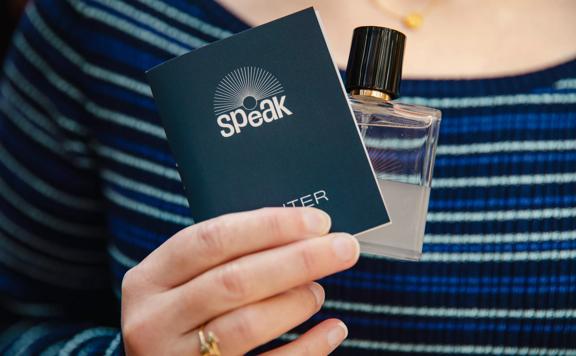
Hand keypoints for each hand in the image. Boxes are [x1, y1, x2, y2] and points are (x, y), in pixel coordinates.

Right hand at [121, 207, 358, 354]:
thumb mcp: (182, 283)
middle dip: (298, 260)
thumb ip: (224, 258)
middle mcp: (154, 321)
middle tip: (343, 248)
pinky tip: (332, 329)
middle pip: (235, 281)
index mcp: (149, 280)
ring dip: (296, 302)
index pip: (211, 239)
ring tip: (318, 290)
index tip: (316, 221)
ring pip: (248, 325)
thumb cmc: (182, 315)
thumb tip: (301, 234)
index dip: (268, 226)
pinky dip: (308, 348)